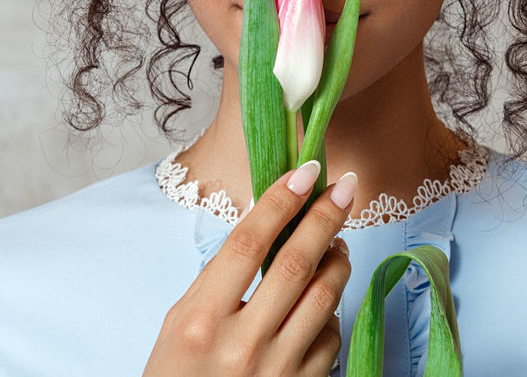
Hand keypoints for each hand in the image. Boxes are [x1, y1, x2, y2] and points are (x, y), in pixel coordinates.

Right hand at [142, 161, 356, 376]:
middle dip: (326, 217)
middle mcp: (241, 346)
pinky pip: (331, 338)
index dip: (281, 201)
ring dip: (338, 258)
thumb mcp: (180, 325)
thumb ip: (219, 280)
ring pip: (326, 297)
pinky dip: (330, 311)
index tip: (306, 171)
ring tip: (336, 239)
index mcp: (201, 321)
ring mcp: (277, 373)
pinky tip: (320, 301)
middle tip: (346, 186)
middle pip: (297, 263)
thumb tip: (265, 224)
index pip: (249, 244)